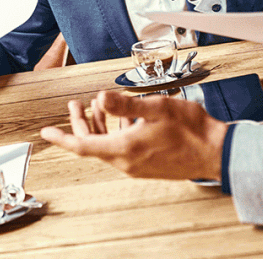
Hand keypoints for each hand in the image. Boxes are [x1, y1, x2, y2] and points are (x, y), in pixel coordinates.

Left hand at [40, 91, 227, 180]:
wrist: (216, 152)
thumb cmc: (191, 130)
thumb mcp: (157, 108)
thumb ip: (126, 104)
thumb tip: (100, 97)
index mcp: (124, 149)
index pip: (82, 145)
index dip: (62, 137)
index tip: (46, 132)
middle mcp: (127, 161)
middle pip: (93, 143)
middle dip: (81, 122)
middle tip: (75, 104)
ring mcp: (137, 165)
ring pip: (107, 145)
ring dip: (100, 125)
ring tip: (98, 105)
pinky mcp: (147, 164)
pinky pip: (122, 149)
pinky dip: (115, 132)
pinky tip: (124, 117)